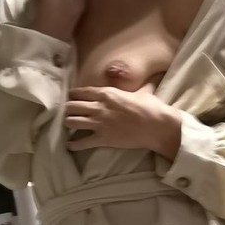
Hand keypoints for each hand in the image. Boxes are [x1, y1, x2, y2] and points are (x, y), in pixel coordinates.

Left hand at [63, 86, 177, 152]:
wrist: (157, 126)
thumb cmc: (151, 108)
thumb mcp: (143, 92)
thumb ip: (141, 86)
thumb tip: (151, 80)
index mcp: (106, 93)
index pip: (82, 92)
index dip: (74, 95)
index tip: (71, 97)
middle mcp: (99, 107)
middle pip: (72, 106)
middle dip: (68, 109)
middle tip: (69, 112)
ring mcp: (99, 123)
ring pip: (73, 121)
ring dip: (69, 123)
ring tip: (68, 125)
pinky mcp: (103, 139)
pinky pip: (82, 143)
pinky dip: (74, 145)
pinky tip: (70, 145)